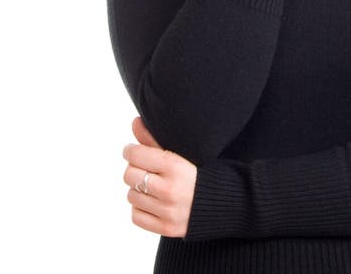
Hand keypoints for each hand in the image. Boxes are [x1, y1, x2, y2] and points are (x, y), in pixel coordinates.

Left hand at [122, 116, 197, 237]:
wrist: (221, 201)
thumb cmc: (197, 172)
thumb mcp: (179, 152)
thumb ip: (154, 139)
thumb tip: (134, 122)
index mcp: (175, 166)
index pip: (135, 155)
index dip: (130, 151)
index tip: (132, 150)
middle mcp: (170, 189)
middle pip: (129, 175)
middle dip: (133, 169)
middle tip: (142, 167)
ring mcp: (167, 211)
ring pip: (131, 195)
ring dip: (137, 188)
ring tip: (151, 184)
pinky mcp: (166, 228)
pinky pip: (136, 215)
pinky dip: (140, 207)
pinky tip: (152, 200)